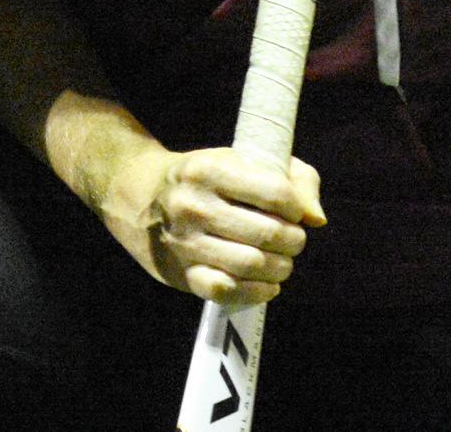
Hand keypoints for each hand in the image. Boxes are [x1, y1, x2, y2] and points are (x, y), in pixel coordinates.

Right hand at [97, 143, 325, 305]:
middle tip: (291, 239)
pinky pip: (228, 291)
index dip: (296, 207)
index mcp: (207, 170)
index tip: (292, 211)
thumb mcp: (238, 159)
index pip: (275, 193)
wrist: (135, 195)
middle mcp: (191, 205)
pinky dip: (258, 291)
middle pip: (269, 234)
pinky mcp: (180, 273)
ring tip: (280, 260)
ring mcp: (183, 242)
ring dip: (281, 267)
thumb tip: (315, 218)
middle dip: (294, 240)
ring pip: (253, 265)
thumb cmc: (202, 178)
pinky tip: (266, 282)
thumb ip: (291, 177)